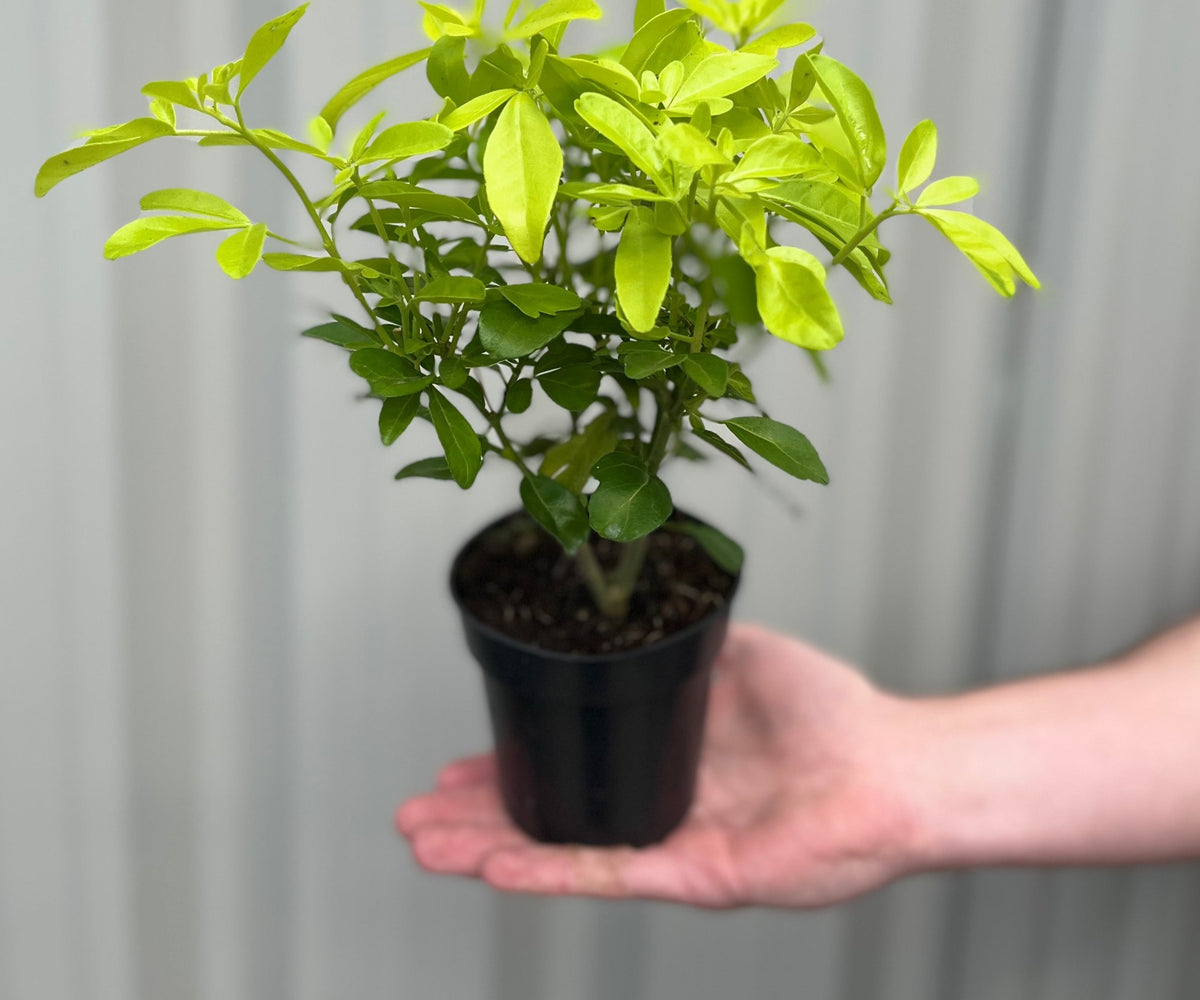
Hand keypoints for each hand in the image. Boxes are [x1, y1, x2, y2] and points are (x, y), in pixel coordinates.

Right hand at [396, 623, 921, 907]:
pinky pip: (610, 872)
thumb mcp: (741, 652)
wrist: (892, 763)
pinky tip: (496, 866)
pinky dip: (549, 870)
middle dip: (476, 818)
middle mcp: (660, 806)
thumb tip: (639, 605)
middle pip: (550, 817)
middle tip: (412, 815)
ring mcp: (674, 845)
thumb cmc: (833, 713)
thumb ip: (689, 637)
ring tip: (424, 843)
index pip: (572, 766)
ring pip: (563, 851)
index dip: (511, 769)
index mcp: (666, 758)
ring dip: (491, 850)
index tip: (457, 763)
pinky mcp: (696, 874)